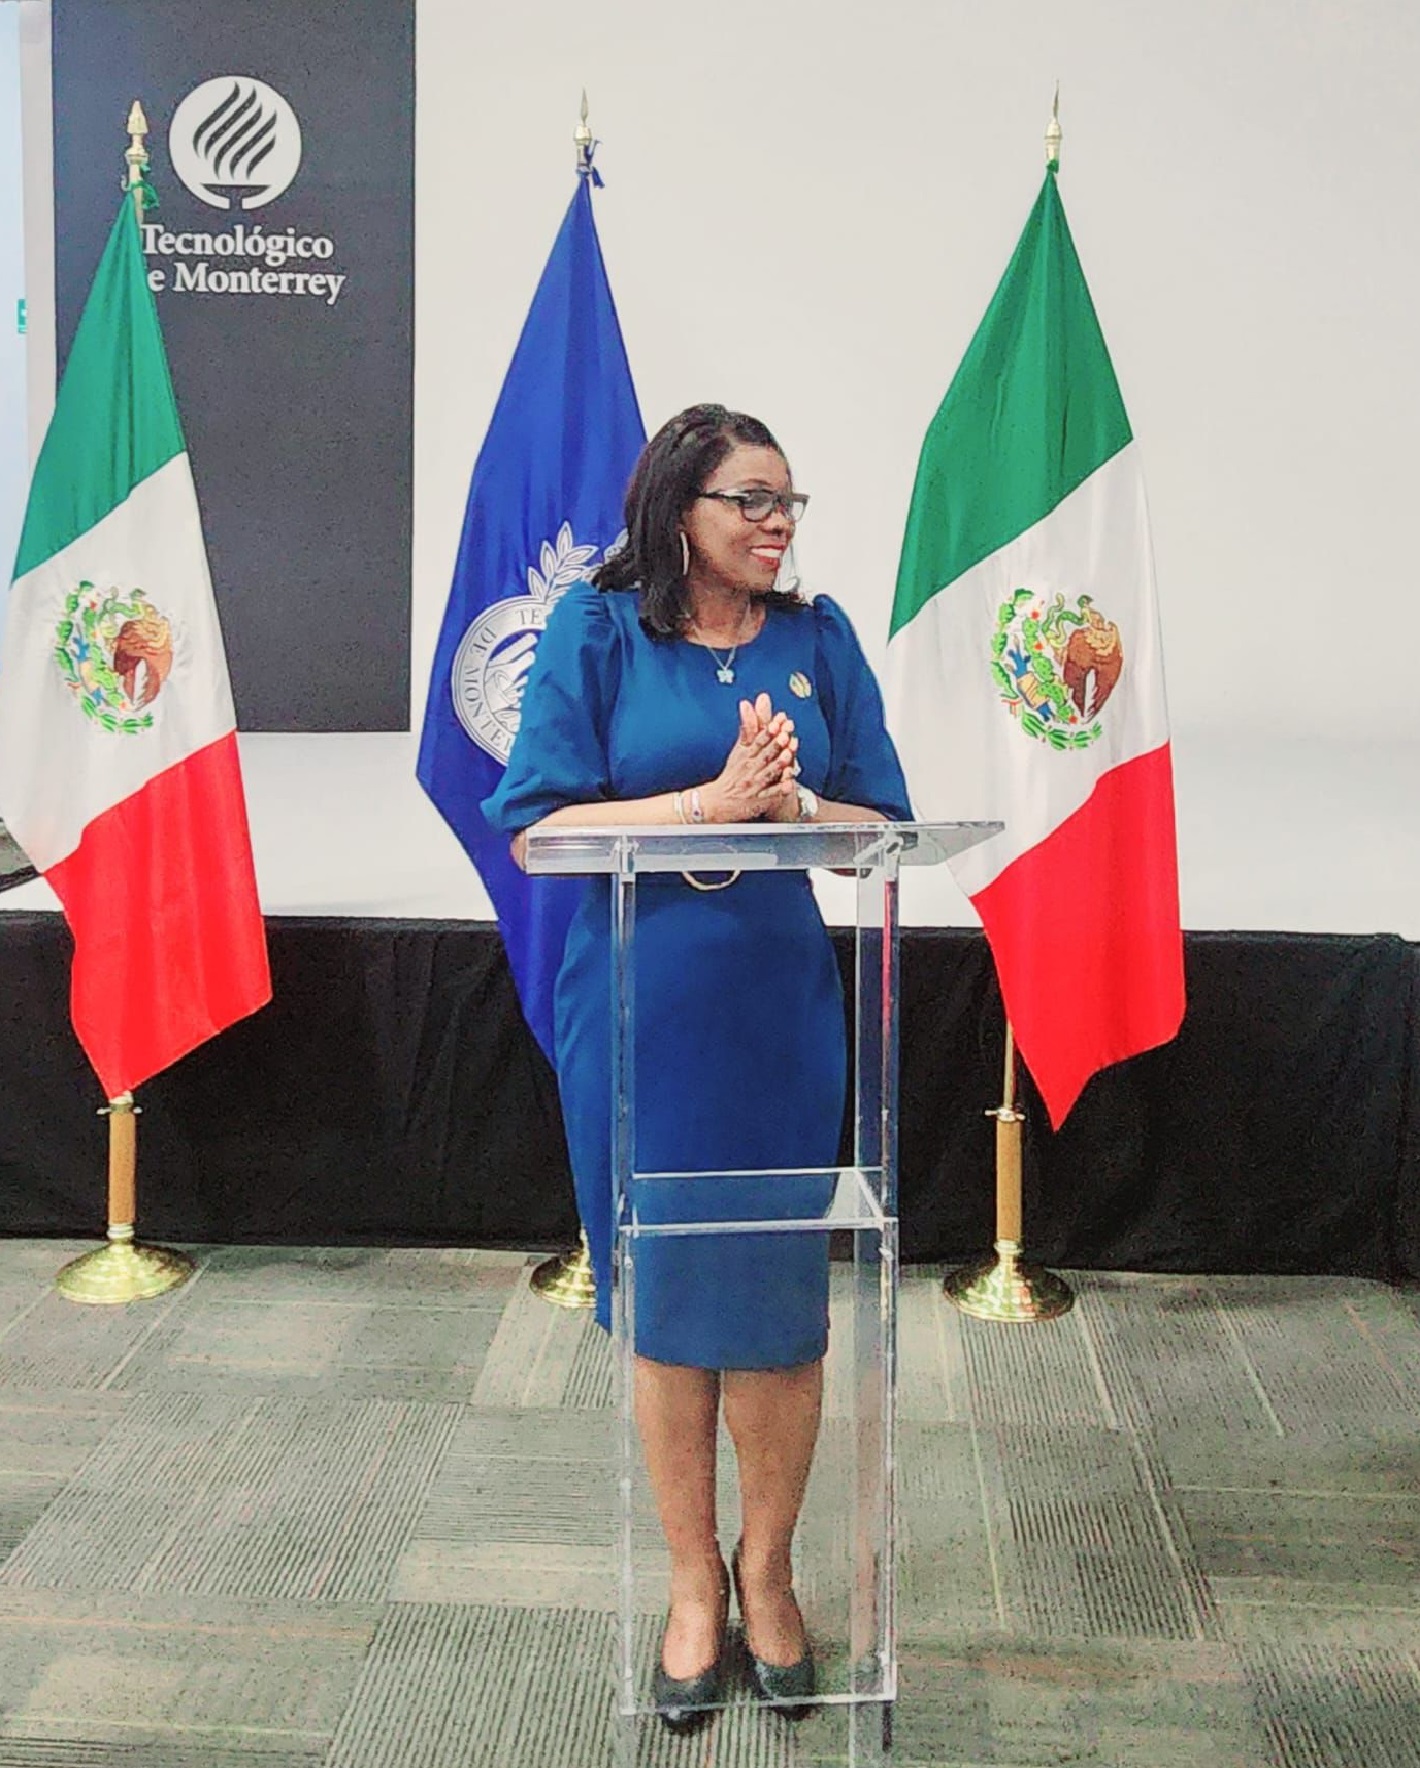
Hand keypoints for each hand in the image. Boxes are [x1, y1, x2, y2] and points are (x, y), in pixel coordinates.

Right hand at [700, 694, 797, 821]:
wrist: (716, 801)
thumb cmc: (732, 774)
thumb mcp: (738, 750)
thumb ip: (747, 728)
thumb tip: (746, 703)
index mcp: (745, 755)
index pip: (758, 740)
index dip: (768, 731)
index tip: (777, 721)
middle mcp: (750, 768)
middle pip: (764, 754)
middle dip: (775, 744)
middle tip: (786, 733)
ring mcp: (755, 785)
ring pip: (768, 773)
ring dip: (778, 763)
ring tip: (788, 755)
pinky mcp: (759, 800)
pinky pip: (771, 794)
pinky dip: (780, 789)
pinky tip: (789, 784)